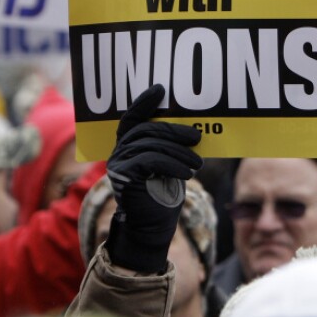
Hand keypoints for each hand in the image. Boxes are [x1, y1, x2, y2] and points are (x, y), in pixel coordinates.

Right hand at [105, 84, 202, 272]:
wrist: (152, 227)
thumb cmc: (164, 194)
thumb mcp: (171, 164)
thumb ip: (171, 146)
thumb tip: (194, 128)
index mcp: (130, 145)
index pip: (133, 117)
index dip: (144, 101)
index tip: (161, 89)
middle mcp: (120, 151)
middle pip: (147, 128)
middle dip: (174, 130)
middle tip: (197, 137)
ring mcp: (119, 163)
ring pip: (151, 143)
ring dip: (179, 151)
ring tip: (198, 163)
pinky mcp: (124, 176)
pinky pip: (151, 160)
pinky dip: (173, 163)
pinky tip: (188, 172)